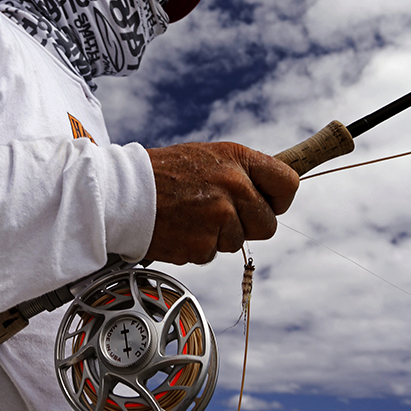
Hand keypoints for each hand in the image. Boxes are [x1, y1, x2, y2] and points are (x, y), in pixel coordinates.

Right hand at [145, 142, 298, 264]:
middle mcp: (234, 186)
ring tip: (190, 216)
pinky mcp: (203, 244)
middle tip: (218, 214)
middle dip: (247, 226)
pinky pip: (213, 254)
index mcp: (238, 159)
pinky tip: (179, 228)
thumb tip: (272, 193)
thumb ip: (241, 173)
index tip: (266, 204)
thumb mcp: (209, 157)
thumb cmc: (164, 173)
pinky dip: (197, 246)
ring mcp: (219, 217)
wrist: (123, 192)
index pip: (288, 184)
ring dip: (217, 236)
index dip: (278, 200)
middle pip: (268, 225)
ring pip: (237, 243)